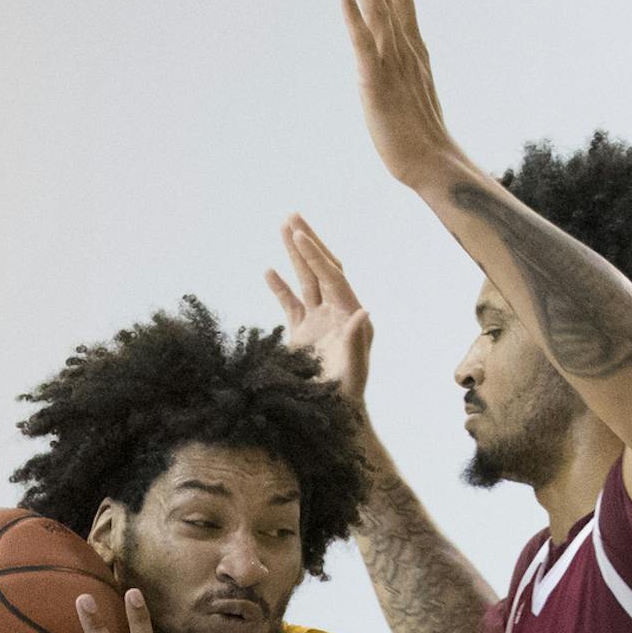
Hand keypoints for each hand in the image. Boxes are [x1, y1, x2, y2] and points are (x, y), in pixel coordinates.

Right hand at [265, 217, 372, 405]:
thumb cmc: (346, 399)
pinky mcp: (302, 332)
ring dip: (294, 255)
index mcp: (350, 317)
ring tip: (283, 226)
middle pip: (321, 270)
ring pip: (305, 280)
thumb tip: (363, 309)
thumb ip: (358, 343)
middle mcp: (337, 313)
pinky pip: (290, 303)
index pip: (333, 278)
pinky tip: (268, 270)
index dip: (317, 257)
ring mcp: (318, 321)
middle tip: (293, 215)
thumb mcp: (354, 373)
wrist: (333, 417)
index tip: (300, 236)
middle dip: (308, 243)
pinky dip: (279, 287)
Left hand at [342, 0, 463, 193]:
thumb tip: (400, 62)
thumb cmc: (422, 135)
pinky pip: (363, 47)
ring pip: (375, 8)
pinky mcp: (376, 85)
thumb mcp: (413, 91)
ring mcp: (392, 64)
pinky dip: (354, 19)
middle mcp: (404, 47)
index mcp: (413, 48)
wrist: (433, 164)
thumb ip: (405, 70)